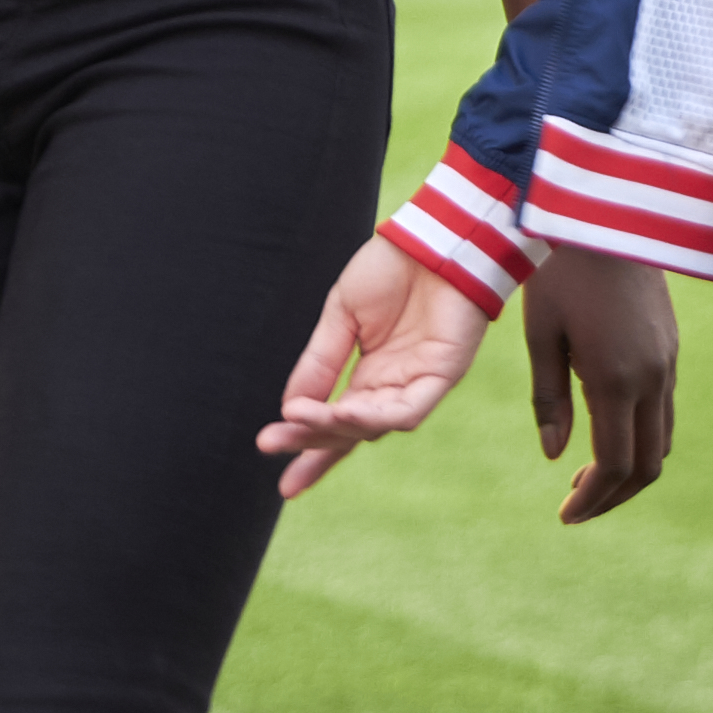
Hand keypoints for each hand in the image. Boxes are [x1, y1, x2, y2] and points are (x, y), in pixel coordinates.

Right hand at [261, 241, 496, 500]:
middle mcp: (392, 388)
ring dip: (337, 427)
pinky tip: (345, 412)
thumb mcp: (340, 316)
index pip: (336, 425)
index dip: (309, 450)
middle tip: (270, 444)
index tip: (277, 474)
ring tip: (301, 420)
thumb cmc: (389, 269)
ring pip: (376, 426)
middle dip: (310, 442)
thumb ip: (319, 363)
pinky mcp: (442, 375)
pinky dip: (376, 417)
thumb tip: (289, 410)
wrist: (430, 238)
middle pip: (350, 432)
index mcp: (369, 375)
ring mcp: (417, 384)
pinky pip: (407, 410)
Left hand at [521, 243, 677, 519]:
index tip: (566, 515)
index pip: (615, 466)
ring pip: (663, 441)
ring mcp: (668, 363)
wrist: (607, 215)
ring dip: (631, 470)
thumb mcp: (541, 335)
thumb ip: (549, 399)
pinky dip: (642, 438)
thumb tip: (557, 456)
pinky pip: (665, 412)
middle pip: (648, 466)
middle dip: (614, 496)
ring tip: (589, 477)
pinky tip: (608, 433)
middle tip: (576, 507)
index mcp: (616, 379)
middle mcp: (652, 378)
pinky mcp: (671, 349)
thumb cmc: (561, 271)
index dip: (592, 500)